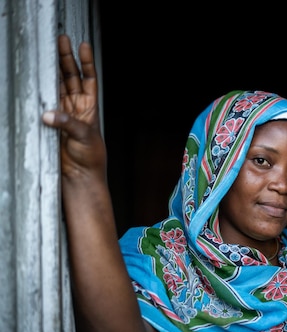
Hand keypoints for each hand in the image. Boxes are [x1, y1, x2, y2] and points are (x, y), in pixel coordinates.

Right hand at [42, 35, 106, 182]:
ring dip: (53, 69)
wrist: (79, 176)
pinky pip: (44, 101)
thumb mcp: (84, 137)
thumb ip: (68, 124)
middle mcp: (76, 107)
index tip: (84, 46)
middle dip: (66, 58)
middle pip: (70, 77)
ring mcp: (61, 113)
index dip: (86, 63)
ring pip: (56, 85)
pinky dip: (39, 89)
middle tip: (61, 40)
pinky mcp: (49, 122)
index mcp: (90, 108)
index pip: (89, 80)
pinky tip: (36, 75)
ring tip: (48, 51)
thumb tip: (48, 114)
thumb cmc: (90, 158)